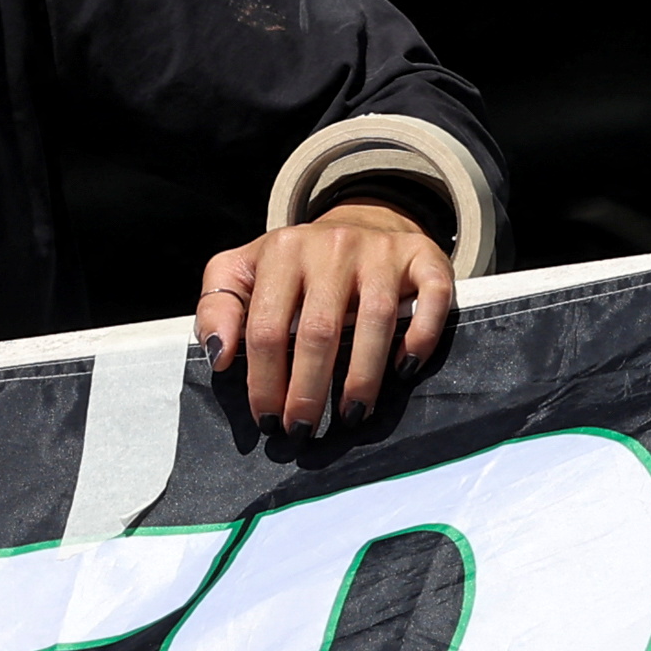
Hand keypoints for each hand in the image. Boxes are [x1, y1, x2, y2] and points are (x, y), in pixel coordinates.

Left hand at [198, 202, 452, 441]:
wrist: (357, 222)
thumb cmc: (294, 267)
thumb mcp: (242, 275)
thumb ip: (218, 309)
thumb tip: (219, 355)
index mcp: (283, 251)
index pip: (267, 328)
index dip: (265, 381)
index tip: (267, 419)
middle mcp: (333, 245)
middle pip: (320, 331)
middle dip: (308, 390)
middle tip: (303, 428)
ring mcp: (381, 250)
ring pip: (375, 319)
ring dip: (362, 377)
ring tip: (350, 415)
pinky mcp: (423, 255)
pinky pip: (432, 298)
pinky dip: (422, 337)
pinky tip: (404, 369)